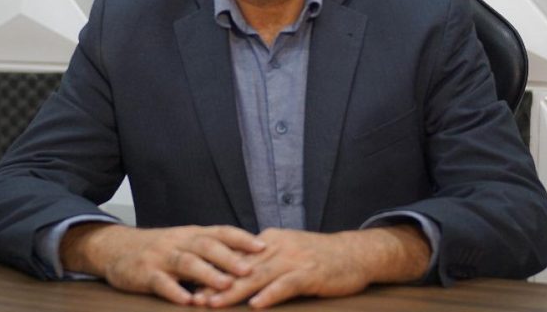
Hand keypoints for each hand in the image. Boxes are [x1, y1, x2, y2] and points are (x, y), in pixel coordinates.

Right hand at [60, 223, 265, 304]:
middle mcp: (179, 242)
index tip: (263, 246)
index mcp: (192, 234)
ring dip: (207, 274)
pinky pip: (160, 282)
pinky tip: (187, 301)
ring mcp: (161, 257)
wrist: (116, 248)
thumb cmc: (160, 248)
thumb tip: (248, 256)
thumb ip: (211, 248)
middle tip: (250, 270)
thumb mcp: (185, 242)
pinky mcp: (144, 273)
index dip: (241, 238)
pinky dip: (175, 291)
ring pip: (186, 263)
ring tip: (226, 286)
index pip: (220, 232)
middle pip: (206, 246)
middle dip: (229, 257)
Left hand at [200, 225, 430, 308]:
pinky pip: (285, 285)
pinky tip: (256, 305)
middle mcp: (277, 247)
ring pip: (258, 276)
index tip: (192, 286)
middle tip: (194, 298)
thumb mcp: (288, 252)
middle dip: (215, 284)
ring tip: (214, 304)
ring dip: (235, 291)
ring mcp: (294, 259)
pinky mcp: (309, 273)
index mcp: (269, 241)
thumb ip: (264, 261)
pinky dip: (270, 295)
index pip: (235, 257)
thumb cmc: (320, 258)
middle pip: (241, 268)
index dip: (213, 272)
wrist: (355, 253)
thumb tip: (236, 273)